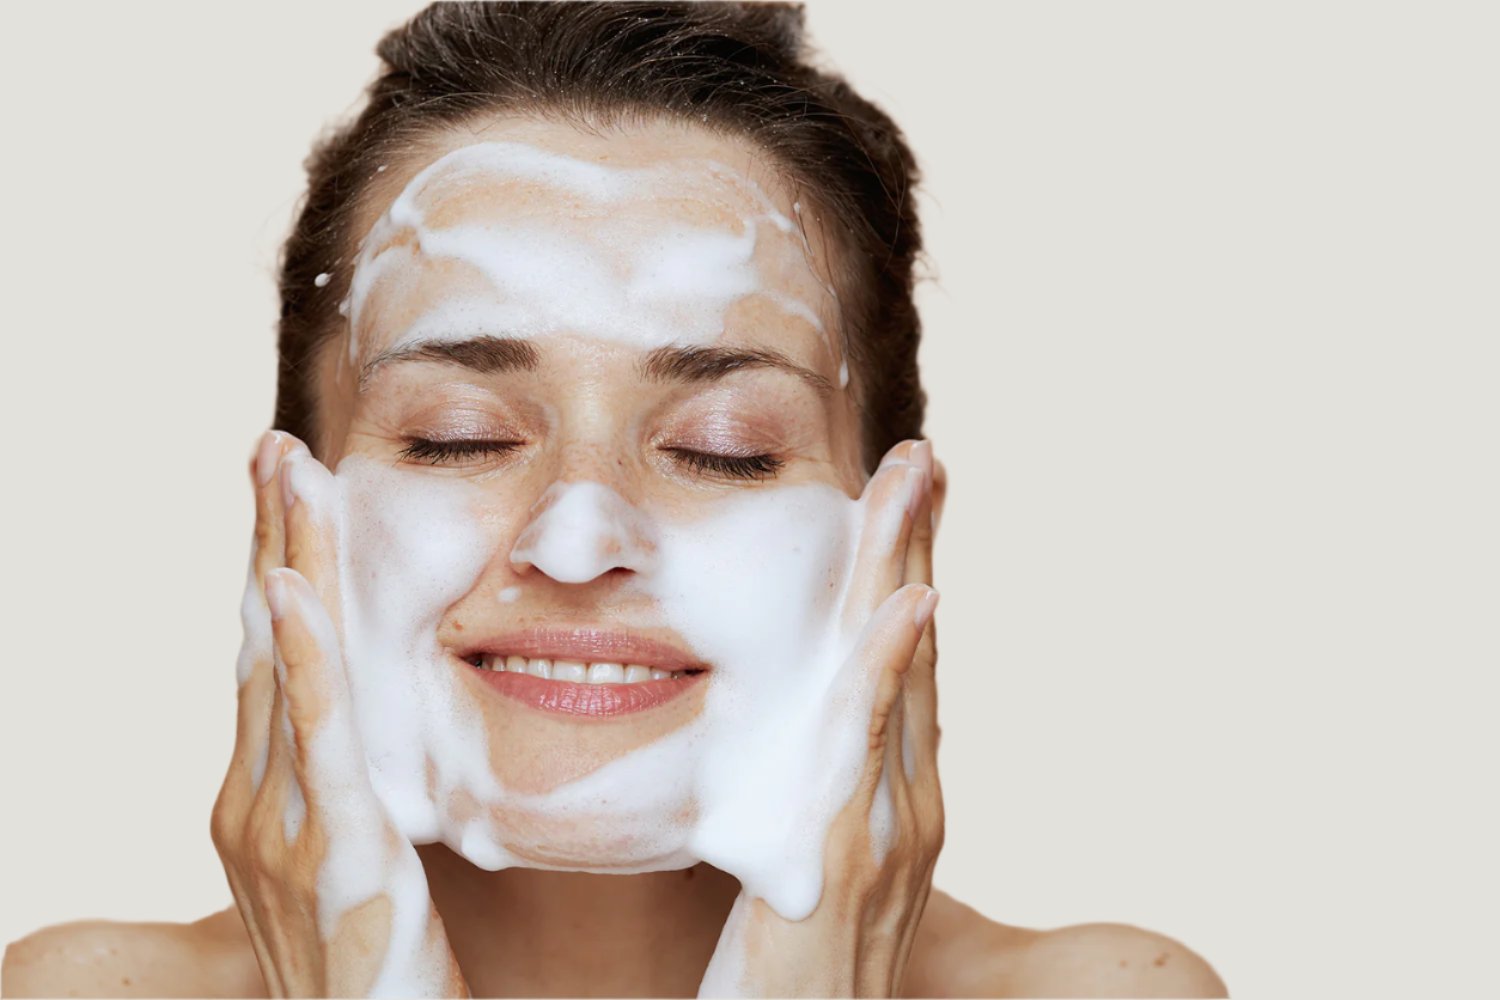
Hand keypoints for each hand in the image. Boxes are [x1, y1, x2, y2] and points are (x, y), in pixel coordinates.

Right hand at [210, 431, 468, 997]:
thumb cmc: (378, 970)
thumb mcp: (352, 868)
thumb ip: (343, 796)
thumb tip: (359, 738)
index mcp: (261, 801)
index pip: (268, 661)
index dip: (274, 569)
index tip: (286, 490)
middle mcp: (254, 805)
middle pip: (261, 644)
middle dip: (269, 540)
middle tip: (275, 446)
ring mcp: (284, 829)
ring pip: (283, 667)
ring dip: (286, 561)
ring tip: (288, 472)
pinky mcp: (337, 853)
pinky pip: (320, 738)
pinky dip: (304, 658)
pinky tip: (293, 588)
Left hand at [699, 439, 943, 996]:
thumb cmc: (785, 973)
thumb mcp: (802, 868)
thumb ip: (808, 800)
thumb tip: (787, 746)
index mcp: (888, 796)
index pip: (897, 664)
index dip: (901, 576)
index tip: (899, 499)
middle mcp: (906, 802)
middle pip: (913, 649)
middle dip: (917, 547)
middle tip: (920, 454)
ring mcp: (890, 828)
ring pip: (902, 673)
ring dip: (908, 569)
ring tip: (914, 482)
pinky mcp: (853, 857)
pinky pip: (872, 743)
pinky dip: (890, 668)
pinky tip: (907, 604)